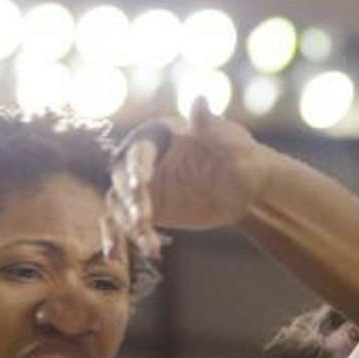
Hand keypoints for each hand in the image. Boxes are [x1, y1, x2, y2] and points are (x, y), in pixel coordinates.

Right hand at [106, 102, 280, 260]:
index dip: (138, 165)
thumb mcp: (230, 143)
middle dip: (131, 200)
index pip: (140, 149)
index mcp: (158, 134)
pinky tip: (115, 257)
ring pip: (119, 204)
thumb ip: (211, 126)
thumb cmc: (240, 156)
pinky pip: (120, 223)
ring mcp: (138, 185)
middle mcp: (140, 158)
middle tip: (144, 219)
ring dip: (128, 225)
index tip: (141, 183)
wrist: (244, 186)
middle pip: (122, 178)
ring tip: (149, 245)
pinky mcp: (142, 209)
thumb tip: (198, 100)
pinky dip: (116, 238)